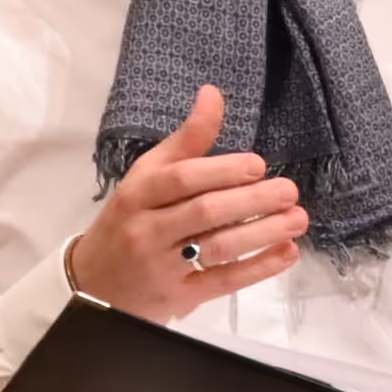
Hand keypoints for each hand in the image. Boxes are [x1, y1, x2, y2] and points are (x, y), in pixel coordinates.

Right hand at [63, 85, 307, 319]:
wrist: (93, 284)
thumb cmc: (130, 220)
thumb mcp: (146, 177)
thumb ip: (185, 141)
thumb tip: (213, 94)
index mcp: (138, 193)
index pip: (182, 179)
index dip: (222, 170)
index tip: (258, 164)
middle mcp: (147, 229)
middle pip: (204, 212)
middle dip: (252, 201)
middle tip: (289, 190)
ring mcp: (163, 267)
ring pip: (217, 248)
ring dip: (263, 233)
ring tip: (298, 219)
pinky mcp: (179, 297)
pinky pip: (223, 282)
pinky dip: (258, 267)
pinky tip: (287, 252)